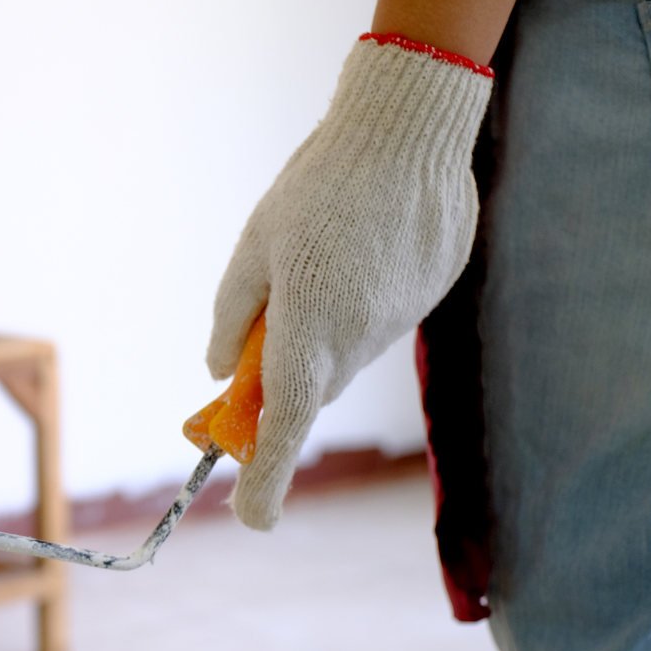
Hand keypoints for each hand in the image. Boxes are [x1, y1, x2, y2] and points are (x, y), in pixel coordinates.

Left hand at [207, 34, 492, 528]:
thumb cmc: (318, 186)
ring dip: (318, 334)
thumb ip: (236, 317)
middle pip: (309, 390)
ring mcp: (398, 321)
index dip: (266, 478)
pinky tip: (357, 247)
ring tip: (316, 259)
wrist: (407, 132)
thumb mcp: (255, 248)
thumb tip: (224, 371)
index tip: (252, 518)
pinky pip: (376, 320)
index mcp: (309, 331)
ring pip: (343, 353)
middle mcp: (359, 340)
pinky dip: (356, 303)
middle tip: (241, 365)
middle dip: (277, 387)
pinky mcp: (426, 298)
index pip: (285, 426)